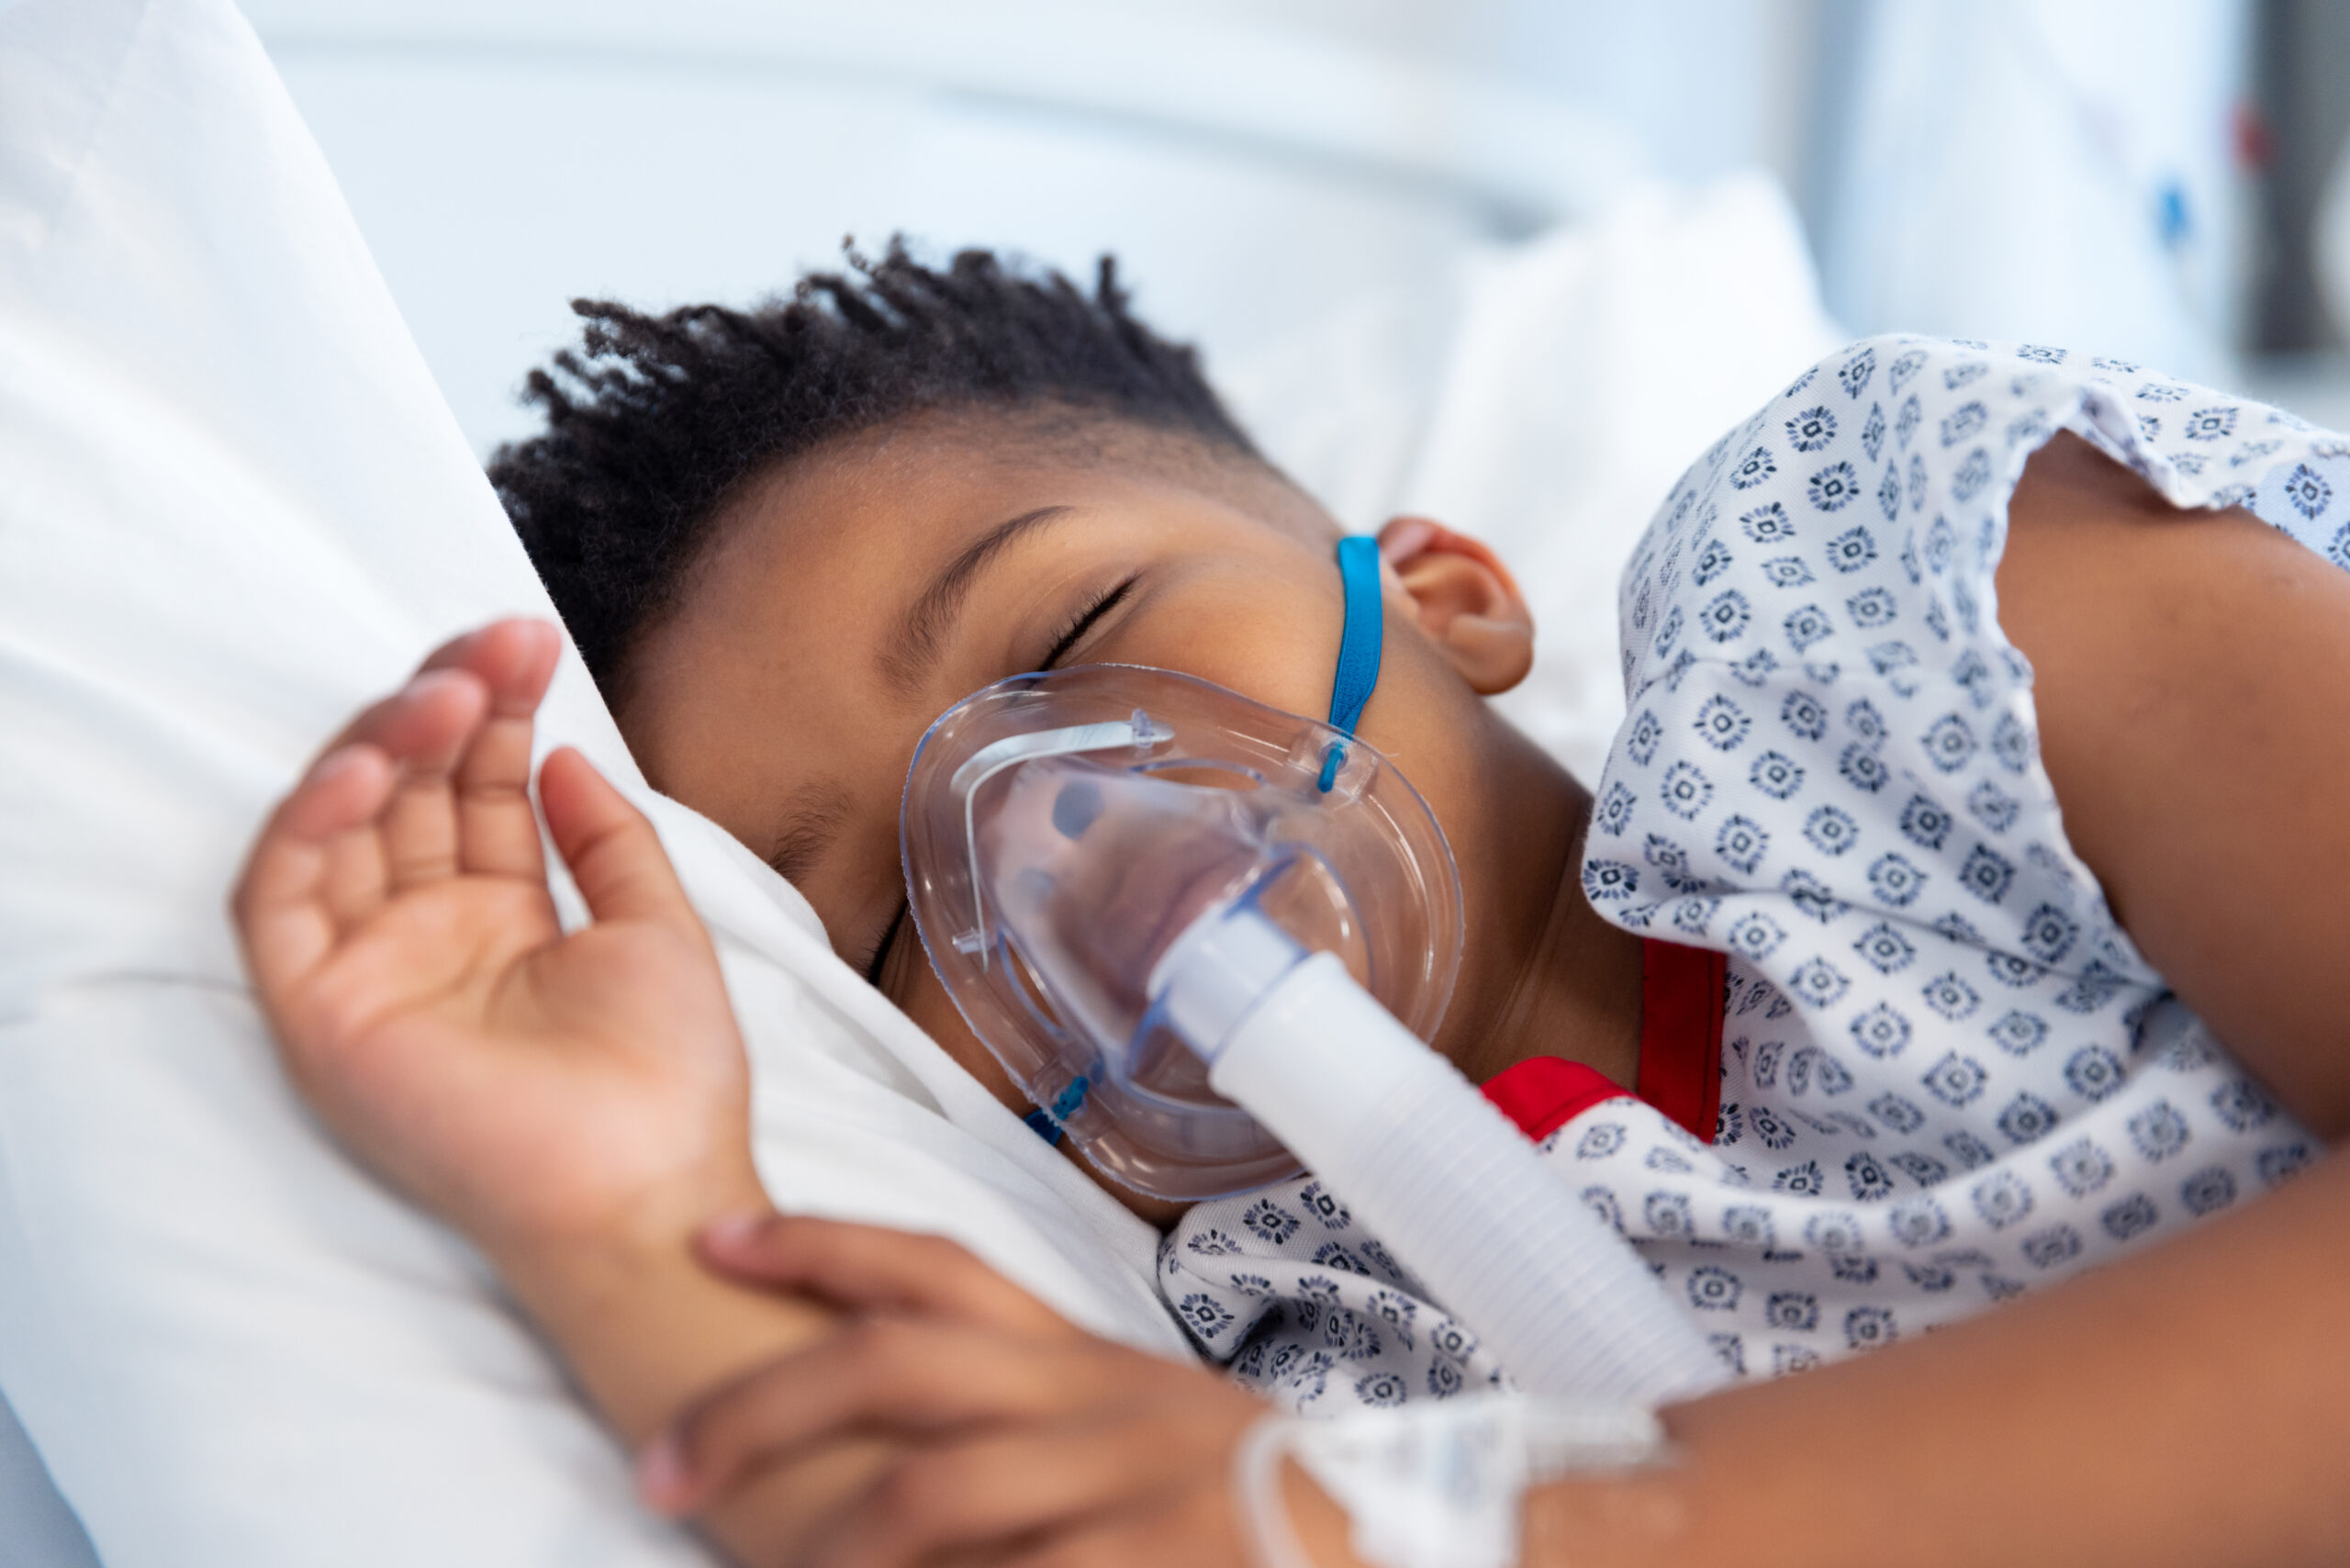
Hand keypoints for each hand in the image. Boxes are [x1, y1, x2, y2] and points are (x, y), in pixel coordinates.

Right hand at [231, 619, 759, 1258]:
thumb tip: (562, 752)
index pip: (477, 791)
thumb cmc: (668, 1081)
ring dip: (383, 745)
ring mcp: (372, 974)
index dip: (499, 712)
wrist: (650, 1190)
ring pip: (341, 827)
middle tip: (495, 645)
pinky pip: (283, 903)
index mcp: (505, 922)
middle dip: (445, 705)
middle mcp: (430, 939)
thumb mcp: (657, 925)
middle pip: (408, 793)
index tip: (535, 644)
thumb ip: (605, 839)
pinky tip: (366, 769)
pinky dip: (309, 827)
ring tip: (450, 689)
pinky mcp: (322, 1017)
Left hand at [638, 1214, 1328, 1567]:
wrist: (1413, 1543)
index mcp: (1083, 1359)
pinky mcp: (1156, 1566)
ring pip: (934, 1495)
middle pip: (895, 1367)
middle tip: (660, 1464)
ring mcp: (1126, 1488)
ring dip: (829, 1546)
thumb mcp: (1146, 1430)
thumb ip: (1039, 1418)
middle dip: (758, 1405)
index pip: (936, 1269)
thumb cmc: (1255, 1499)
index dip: (819, 1247)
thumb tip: (901, 1433)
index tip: (713, 1239)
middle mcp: (1093, 1404)